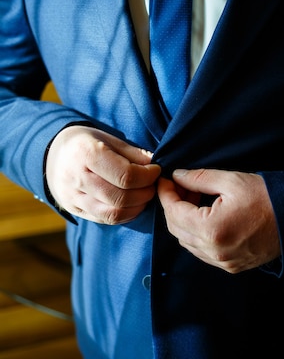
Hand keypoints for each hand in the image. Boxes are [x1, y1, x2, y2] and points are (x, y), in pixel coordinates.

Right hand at [45, 125, 160, 223]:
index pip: (125, 175)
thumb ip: (132, 153)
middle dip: (145, 193)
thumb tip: (153, 165)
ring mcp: (73, 197)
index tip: (156, 171)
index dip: (147, 176)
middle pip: (121, 197)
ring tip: (144, 195)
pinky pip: (104, 219)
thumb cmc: (86, 143)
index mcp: (86, 153)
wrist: (52, 154)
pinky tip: (132, 205)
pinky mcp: (74, 210)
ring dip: (137, 207)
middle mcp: (77, 178)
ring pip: (113, 213)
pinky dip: (124, 215)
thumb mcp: (108, 139)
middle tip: (152, 185)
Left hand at [158, 168, 280, 273]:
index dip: (166, 194)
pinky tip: (204, 216)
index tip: (166, 180)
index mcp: (211, 229)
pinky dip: (195, 235)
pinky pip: (201, 252)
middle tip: (180, 187)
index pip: (173, 212)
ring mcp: (222, 262)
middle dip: (173, 206)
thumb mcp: (232, 181)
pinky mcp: (231, 266)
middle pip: (176, 230)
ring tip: (194, 199)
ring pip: (187, 243)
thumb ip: (200, 179)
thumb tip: (178, 177)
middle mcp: (214, 251)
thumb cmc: (268, 198)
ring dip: (183, 221)